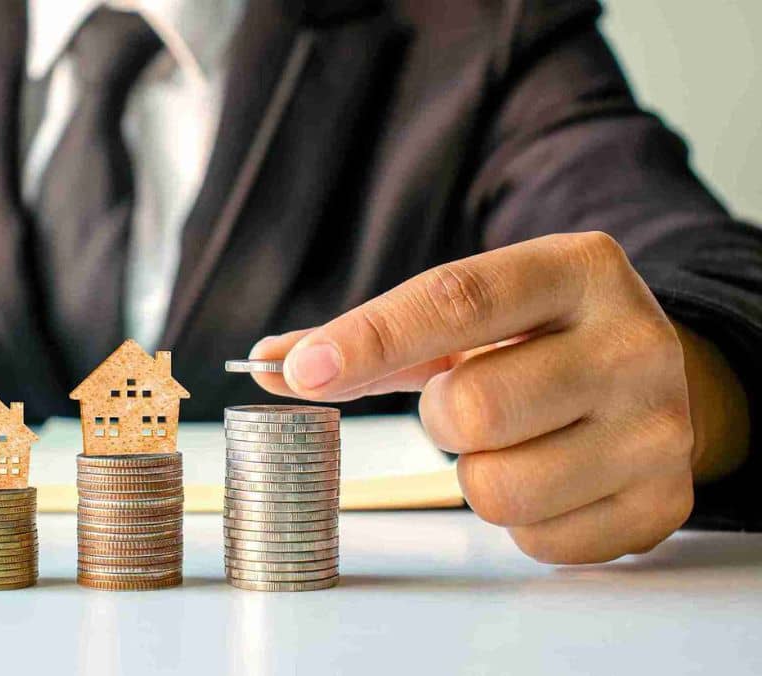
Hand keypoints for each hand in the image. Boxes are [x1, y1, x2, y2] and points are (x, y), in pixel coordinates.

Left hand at [250, 232, 735, 563]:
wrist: (659, 379)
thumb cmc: (537, 343)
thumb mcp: (468, 319)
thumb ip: (370, 340)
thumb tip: (268, 364)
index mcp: (577, 271)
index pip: (457, 299)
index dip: (369, 338)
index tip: (302, 371)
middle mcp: (632, 343)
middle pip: (470, 408)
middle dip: (438, 418)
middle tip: (464, 406)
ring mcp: (658, 428)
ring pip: (496, 489)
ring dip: (477, 474)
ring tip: (513, 443)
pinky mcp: (662, 503)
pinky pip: (535, 540)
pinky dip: (520, 520)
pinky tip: (552, 477)